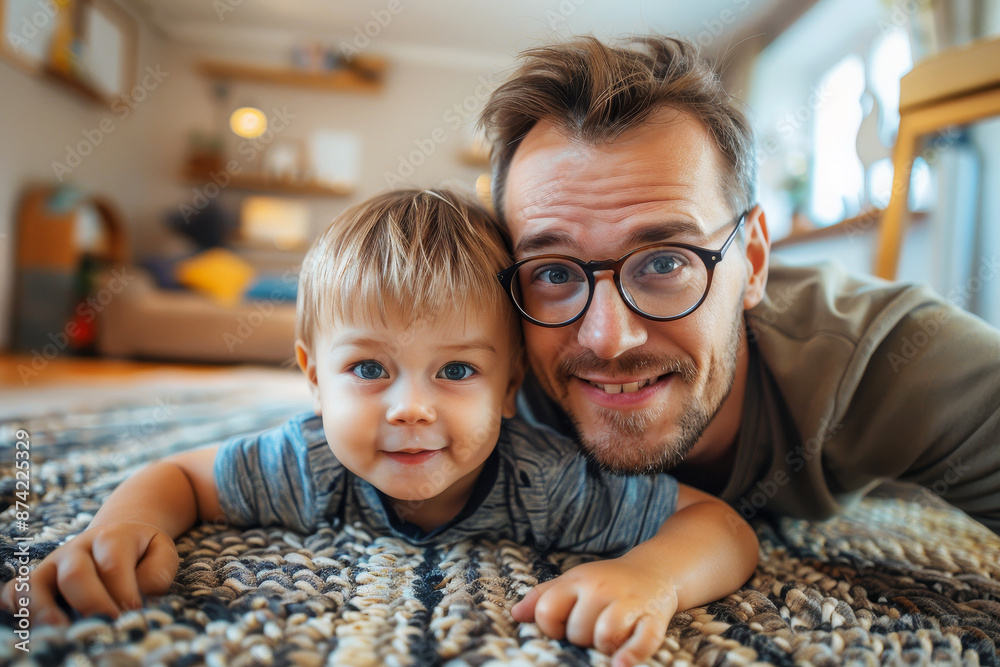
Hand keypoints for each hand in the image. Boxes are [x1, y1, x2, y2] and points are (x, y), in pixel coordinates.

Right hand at [1, 521, 178, 625]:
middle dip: (90, 604)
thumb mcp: (162, 552)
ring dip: (44, 610)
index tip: (134, 614)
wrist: (118, 535)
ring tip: (60, 631)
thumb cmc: (143, 551)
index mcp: (112, 536)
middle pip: (75, 574)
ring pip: (37, 582)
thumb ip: (157, 573)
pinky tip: (30, 628)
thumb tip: (136, 602)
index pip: (112, 565)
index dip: (122, 592)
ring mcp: (53, 563)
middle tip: (106, 628)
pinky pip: (16, 590)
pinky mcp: (38, 578)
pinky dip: (17, 608)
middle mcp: (77, 548)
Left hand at [511, 557, 676, 666]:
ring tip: (610, 639)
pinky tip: (621, 664)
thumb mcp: (573, 581)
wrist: (655, 571)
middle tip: (594, 627)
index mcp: (577, 581)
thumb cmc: (606, 582)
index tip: (563, 626)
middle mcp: (601, 589)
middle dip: (581, 638)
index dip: (550, 627)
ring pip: (603, 635)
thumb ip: (543, 597)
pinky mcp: (653, 618)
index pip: (546, 611)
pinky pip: (642, 640)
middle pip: (576, 631)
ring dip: (603, 646)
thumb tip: (516, 614)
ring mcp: (628, 603)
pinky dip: (632, 654)